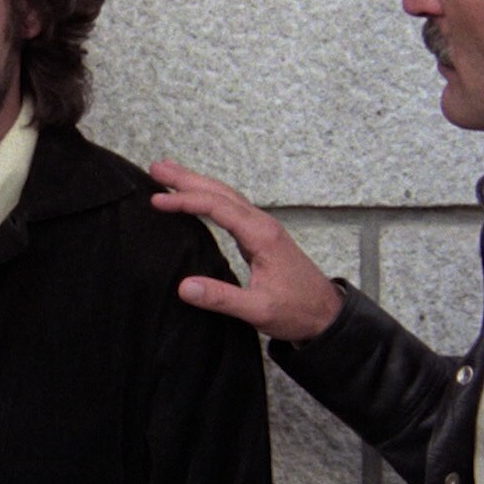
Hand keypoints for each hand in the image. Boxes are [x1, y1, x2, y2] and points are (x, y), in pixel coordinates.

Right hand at [149, 160, 344, 342]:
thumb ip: (221, 298)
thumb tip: (184, 286)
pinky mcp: (260, 237)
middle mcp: (262, 224)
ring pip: (226, 196)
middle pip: (220, 192)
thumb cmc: (298, 311)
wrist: (326, 315)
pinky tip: (198, 199)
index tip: (157, 201)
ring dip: (197, 183)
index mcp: (261, 235)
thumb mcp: (258, 310)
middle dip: (187, 178)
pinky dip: (209, 198)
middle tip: (156, 168)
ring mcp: (262, 228)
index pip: (217, 207)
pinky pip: (231, 207)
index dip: (185, 201)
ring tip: (169, 175)